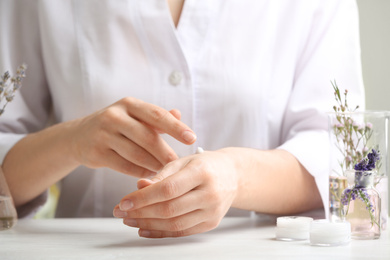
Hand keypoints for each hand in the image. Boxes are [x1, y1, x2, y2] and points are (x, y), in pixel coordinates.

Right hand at [68, 97, 195, 177]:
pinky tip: (149, 175)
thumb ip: (156, 117)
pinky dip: (139, 172)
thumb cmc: (116, 126)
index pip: (157, 115)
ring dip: (154, 165)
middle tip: (178, 164)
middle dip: (166, 153)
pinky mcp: (96, 153)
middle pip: (148, 137)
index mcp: (129, 104)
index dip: (176, 128)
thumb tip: (179, 114)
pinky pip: (124, 166)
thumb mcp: (134, 115)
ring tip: (165, 171)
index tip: (192, 138)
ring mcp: (103, 134)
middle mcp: (114, 116)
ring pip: (136, 154)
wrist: (78, 136)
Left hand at [113, 149, 238, 237]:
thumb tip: (139, 186)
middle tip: (121, 212)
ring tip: (129, 220)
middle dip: (140, 213)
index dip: (143, 197)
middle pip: (169, 209)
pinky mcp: (211, 223)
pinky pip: (182, 232)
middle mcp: (210, 193)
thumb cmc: (206, 165)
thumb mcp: (184, 161)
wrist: (232, 175)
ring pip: (174, 224)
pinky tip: (144, 229)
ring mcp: (212, 211)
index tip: (124, 201)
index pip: (168, 189)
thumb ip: (161, 174)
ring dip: (147, 224)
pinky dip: (160, 233)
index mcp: (202, 172)